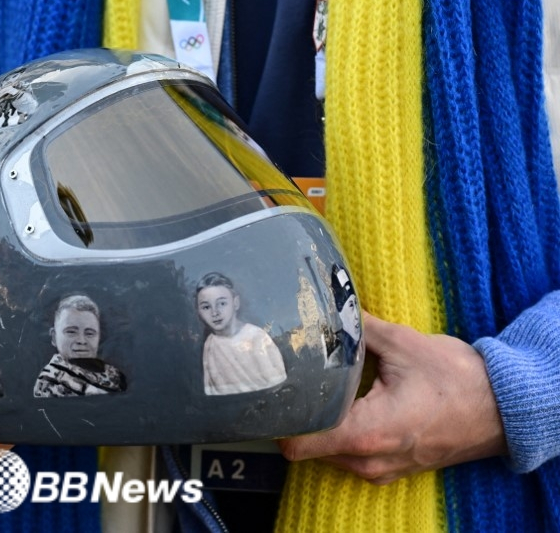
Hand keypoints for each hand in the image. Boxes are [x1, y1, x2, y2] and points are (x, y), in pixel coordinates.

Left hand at [278, 312, 506, 483]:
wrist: (505, 409)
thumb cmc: (459, 379)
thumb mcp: (403, 343)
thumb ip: (357, 328)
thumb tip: (326, 308)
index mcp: (366, 432)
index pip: (296, 443)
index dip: (278, 418)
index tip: (271, 391)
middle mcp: (367, 459)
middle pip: (306, 446)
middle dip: (298, 415)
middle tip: (293, 379)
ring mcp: (379, 469)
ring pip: (327, 450)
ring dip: (322, 423)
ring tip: (322, 387)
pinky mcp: (391, 468)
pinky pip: (350, 453)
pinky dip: (343, 431)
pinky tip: (349, 401)